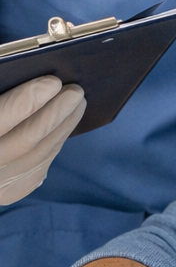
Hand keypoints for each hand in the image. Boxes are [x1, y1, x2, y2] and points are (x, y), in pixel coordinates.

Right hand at [0, 76, 85, 203]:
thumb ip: (3, 104)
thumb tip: (19, 74)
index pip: (0, 122)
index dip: (26, 101)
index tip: (52, 82)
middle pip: (27, 141)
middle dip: (55, 113)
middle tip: (75, 90)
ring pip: (39, 154)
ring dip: (63, 126)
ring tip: (77, 102)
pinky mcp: (12, 192)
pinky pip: (41, 164)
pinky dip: (55, 141)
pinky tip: (64, 124)